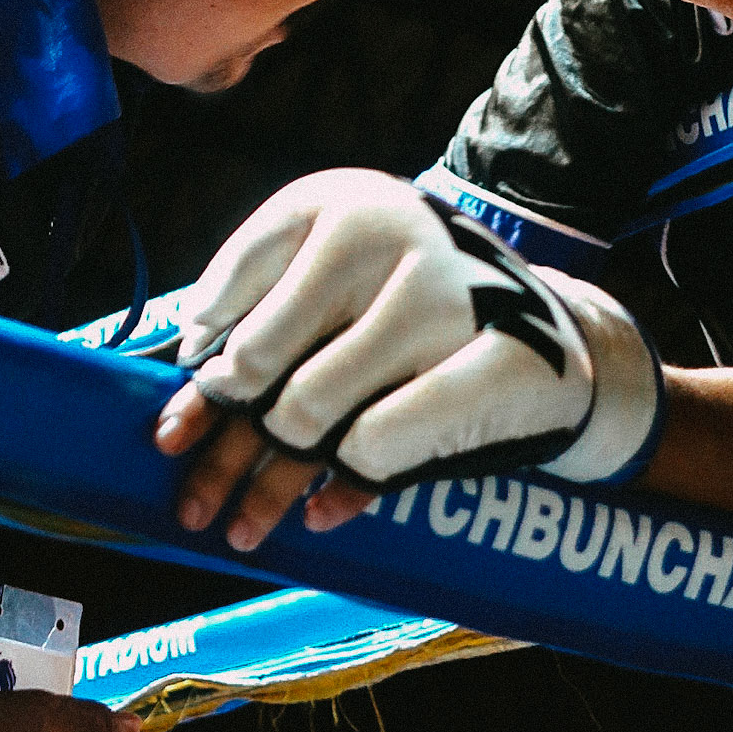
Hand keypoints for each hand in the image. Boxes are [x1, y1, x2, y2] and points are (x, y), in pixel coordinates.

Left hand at [158, 171, 662, 549]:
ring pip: (310, 412)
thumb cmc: (421, 312)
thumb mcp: (348, 282)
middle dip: (220, 442)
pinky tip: (317, 513)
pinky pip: (378, 447)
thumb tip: (183, 397)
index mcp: (342, 203)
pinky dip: (342, 488)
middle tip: (192, 496)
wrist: (557, 336)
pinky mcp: (487, 365)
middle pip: (260, 362)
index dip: (197, 374)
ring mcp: (442, 299)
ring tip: (237, 528)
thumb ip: (273, 318)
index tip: (175, 430)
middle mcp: (388, 236)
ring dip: (266, 482)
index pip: (233, 299)